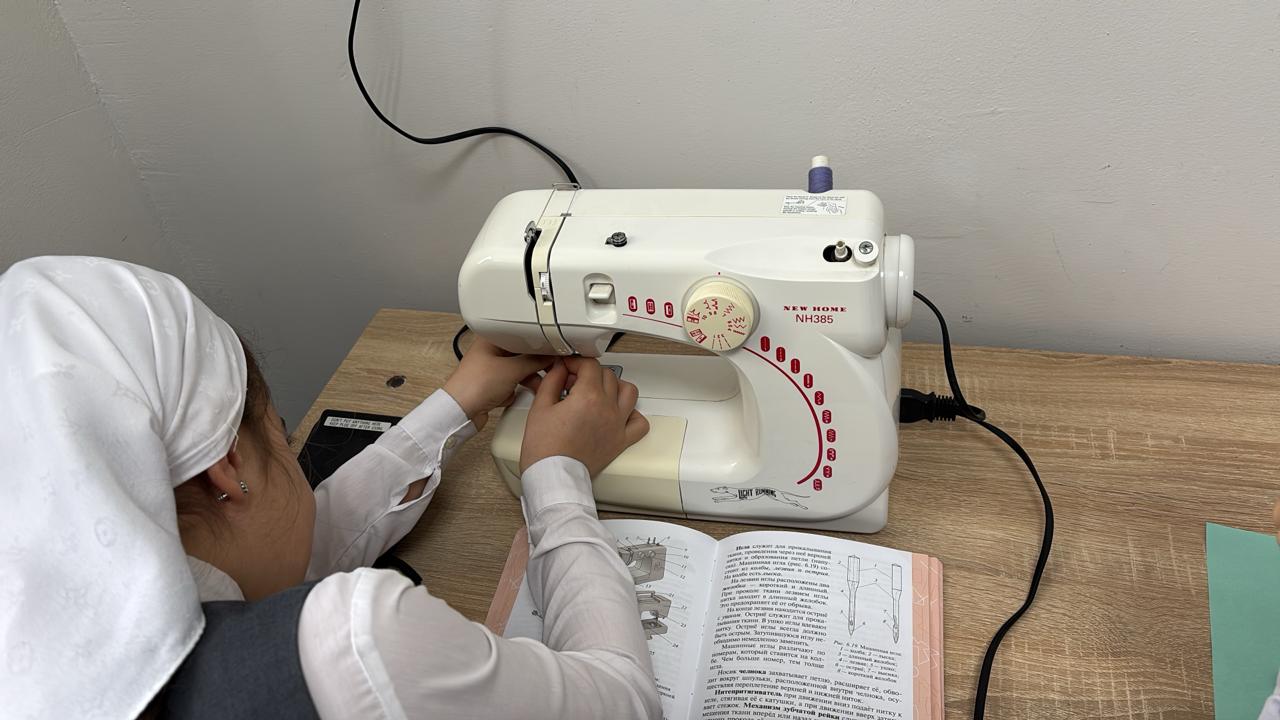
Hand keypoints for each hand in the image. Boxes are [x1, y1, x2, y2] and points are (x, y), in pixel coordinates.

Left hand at [443, 339, 553, 430]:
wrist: (460, 412)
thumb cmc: (474, 386)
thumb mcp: (512, 369)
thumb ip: (534, 362)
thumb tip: (549, 357)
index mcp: (490, 340)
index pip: (520, 336)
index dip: (537, 343)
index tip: (551, 349)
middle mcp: (489, 354)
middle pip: (520, 355)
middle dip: (533, 365)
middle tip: (547, 368)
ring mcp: (489, 371)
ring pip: (517, 372)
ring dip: (526, 379)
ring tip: (537, 384)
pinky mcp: (490, 387)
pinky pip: (511, 385)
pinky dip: (515, 390)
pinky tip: (514, 395)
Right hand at [519, 357, 649, 475]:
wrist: (552, 476)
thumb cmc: (544, 449)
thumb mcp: (540, 407)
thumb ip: (552, 381)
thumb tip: (559, 369)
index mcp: (588, 397)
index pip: (589, 365)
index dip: (576, 362)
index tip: (567, 368)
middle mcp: (607, 408)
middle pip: (608, 375)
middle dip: (590, 373)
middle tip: (575, 382)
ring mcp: (617, 425)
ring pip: (629, 392)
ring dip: (615, 386)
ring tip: (600, 391)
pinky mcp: (621, 441)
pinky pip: (639, 423)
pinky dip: (633, 415)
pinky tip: (619, 414)